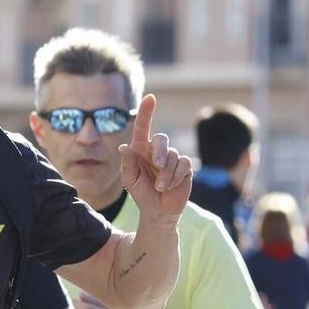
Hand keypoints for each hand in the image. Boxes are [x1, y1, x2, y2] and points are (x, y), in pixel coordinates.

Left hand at [117, 93, 192, 224]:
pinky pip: (183, 164)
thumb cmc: (142, 194)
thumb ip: (127, 164)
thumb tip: (124, 147)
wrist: (158, 211)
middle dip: (159, 152)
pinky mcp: (185, 167)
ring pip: (172, 155)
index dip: (146, 112)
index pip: (143, 127)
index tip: (150, 98)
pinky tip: (171, 186)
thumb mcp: (130, 180)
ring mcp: (172, 157)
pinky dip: (175, 176)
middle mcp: (157, 150)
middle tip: (156, 166)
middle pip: (161, 139)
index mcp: (141, 149)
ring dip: (166, 174)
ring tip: (161, 187)